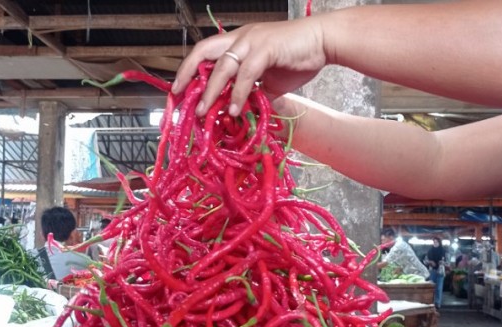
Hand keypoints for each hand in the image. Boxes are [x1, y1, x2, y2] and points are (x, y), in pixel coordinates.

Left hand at [173, 16, 327, 116]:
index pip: (207, 53)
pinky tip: (233, 109)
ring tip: (202, 111)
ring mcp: (252, 41)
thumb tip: (246, 113)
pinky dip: (238, 93)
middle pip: (204, 51)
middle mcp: (241, 37)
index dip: (191, 70)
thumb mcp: (271, 81)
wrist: (324, 42)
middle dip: (187, 72)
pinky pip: (246, 74)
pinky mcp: (265, 48)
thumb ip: (256, 94)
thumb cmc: (299, 57)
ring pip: (222, 66)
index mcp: (239, 41)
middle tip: (177, 94)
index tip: (181, 89)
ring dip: (210, 91)